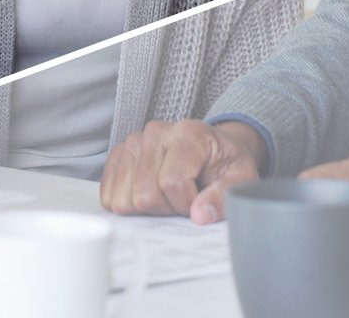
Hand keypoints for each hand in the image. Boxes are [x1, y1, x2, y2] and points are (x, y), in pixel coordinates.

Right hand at [103, 118, 261, 216]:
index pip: (171, 183)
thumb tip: (200, 215)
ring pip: (124, 199)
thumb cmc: (225, 164)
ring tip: (168, 194)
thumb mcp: (240, 180)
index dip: (185, 204)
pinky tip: (150, 192)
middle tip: (183, 197)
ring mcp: (133, 142)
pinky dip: (130, 203)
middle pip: (144, 195)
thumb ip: (224, 197)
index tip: (198, 201)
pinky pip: (109, 195)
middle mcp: (156, 132)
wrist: (213, 147)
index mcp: (189, 134)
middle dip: (166, 207)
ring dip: (147, 207)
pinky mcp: (118, 155)